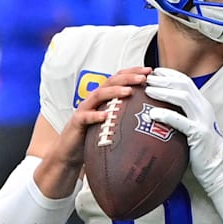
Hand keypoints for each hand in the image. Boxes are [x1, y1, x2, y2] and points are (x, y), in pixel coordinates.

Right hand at [36, 68, 150, 198]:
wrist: (69, 153)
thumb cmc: (93, 136)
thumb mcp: (112, 123)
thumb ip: (126, 115)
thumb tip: (153, 115)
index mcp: (104, 97)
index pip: (119, 79)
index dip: (133, 72)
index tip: (150, 71)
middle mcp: (94, 100)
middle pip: (111, 82)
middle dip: (128, 77)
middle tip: (143, 77)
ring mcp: (85, 109)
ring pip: (99, 95)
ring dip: (115, 91)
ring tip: (129, 91)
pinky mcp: (77, 123)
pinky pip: (86, 117)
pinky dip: (96, 115)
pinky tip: (106, 115)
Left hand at [144, 67, 222, 194]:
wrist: (216, 168)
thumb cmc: (199, 149)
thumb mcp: (191, 126)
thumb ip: (180, 115)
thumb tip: (158, 107)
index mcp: (201, 105)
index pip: (186, 82)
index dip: (170, 74)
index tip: (154, 72)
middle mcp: (203, 109)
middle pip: (183, 85)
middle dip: (164, 80)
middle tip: (147, 78)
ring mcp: (203, 120)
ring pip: (183, 98)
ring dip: (164, 92)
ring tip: (148, 90)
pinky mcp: (199, 134)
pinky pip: (182, 121)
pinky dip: (166, 115)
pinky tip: (153, 114)